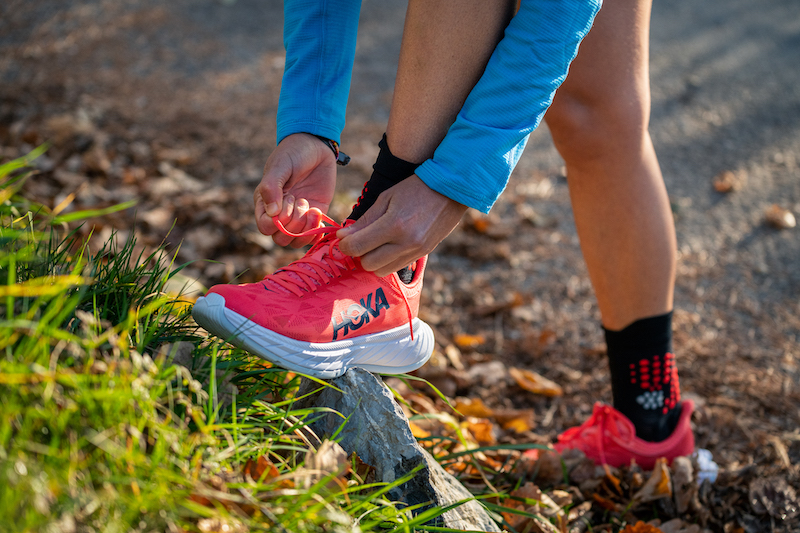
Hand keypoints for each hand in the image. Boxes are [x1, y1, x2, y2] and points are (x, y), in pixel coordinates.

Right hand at [254, 133, 336, 246]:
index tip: (289, 198)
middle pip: (280, 239)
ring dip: (306, 230)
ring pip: (296, 242)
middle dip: (294, 225)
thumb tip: (272, 213)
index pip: (265, 227)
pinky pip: (312, 237)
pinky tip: (319, 215)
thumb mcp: (280, 166)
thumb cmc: (293, 153)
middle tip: (301, 201)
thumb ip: (271, 187)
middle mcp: (279, 214)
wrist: (316, 146)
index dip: (278, 221)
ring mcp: (297, 217)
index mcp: (265, 203)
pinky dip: (317, 233)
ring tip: (312, 209)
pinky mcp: (313, 216)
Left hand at [336, 176, 467, 275]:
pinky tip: (389, 246)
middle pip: (368, 264)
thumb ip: (364, 220)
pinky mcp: (422, 255)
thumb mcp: (386, 198)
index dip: (345, 245)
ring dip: (373, 260)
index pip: (358, 246)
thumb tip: (342, 236)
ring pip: (381, 271)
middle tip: (360, 240)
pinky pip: (396, 268)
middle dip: (359, 253)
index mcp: (393, 225)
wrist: (450, 191)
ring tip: (376, 243)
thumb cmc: (414, 189)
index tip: (344, 238)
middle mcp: (405, 243)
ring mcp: (415, 251)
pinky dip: (387, 261)